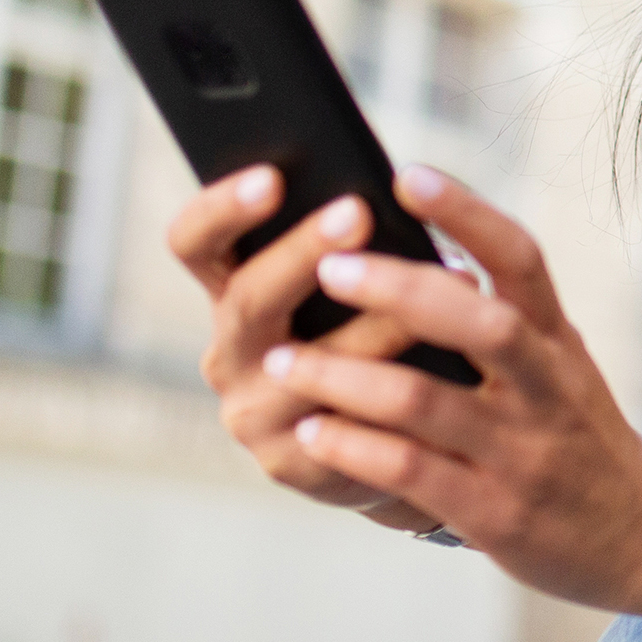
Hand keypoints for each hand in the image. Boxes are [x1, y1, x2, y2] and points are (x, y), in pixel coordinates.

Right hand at [169, 165, 445, 533]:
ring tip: (442, 286)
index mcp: (233, 293)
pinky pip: (343, 427)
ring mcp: (252, 413)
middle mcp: (230, 352)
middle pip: (248, 298)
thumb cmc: (376, 335)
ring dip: (375, 325)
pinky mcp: (292, 464)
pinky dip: (397, 391)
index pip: (195, 243)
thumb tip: (396, 187)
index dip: (222, 209)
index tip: (273, 177)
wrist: (394, 442)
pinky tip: (445, 369)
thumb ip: (353, 245)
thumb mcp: (352, 286)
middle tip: (358, 212)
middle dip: (303, 252)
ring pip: (306, 367)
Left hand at [255, 167, 641, 611]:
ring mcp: (522, 453)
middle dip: (397, 290)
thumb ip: (504, 314)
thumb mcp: (559, 364)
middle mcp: (546, 388)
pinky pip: (413, 472)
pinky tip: (310, 430)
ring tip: (280, 358)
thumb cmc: (575, 433)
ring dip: (344, 376)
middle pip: (479, 323)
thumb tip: (417, 252)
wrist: (641, 533)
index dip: (467, 212)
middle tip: (326, 267)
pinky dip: (354, 447)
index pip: (521, 259)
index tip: (405, 175)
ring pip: (425, 402)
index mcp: (558, 339)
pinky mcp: (495, 514)